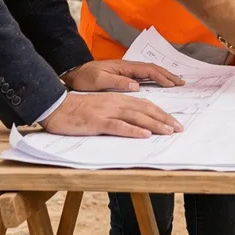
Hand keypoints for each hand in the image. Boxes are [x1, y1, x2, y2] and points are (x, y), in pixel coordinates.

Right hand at [41, 91, 181, 137]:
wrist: (56, 106)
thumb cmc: (77, 109)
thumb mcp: (101, 107)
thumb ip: (117, 111)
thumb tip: (134, 122)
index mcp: (117, 99)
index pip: (145, 105)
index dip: (160, 113)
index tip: (173, 122)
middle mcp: (116, 103)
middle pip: (145, 110)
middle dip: (164, 119)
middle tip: (178, 129)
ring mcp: (107, 112)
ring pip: (136, 118)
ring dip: (154, 125)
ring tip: (168, 131)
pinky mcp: (98, 122)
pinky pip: (119, 126)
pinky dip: (133, 131)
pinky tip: (144, 135)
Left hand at [61, 59, 184, 92]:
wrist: (73, 72)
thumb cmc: (84, 78)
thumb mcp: (98, 81)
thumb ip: (117, 82)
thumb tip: (137, 86)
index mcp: (124, 67)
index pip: (148, 70)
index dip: (162, 77)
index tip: (173, 84)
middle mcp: (127, 66)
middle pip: (153, 68)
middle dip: (168, 75)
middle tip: (181, 82)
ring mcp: (126, 70)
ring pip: (150, 71)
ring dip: (163, 75)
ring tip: (175, 82)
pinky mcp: (124, 74)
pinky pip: (144, 75)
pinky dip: (155, 78)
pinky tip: (159, 83)